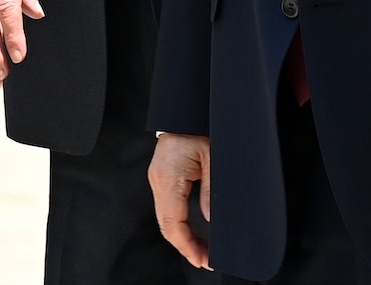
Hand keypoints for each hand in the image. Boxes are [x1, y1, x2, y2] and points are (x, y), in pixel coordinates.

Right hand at [150, 132, 211, 269]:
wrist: (185, 110)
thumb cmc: (198, 126)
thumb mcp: (212, 157)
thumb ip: (210, 189)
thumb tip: (209, 218)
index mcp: (168, 177)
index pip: (173, 222)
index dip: (187, 245)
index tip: (202, 259)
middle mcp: (158, 181)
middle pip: (166, 225)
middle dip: (185, 246)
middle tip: (205, 260)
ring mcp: (157, 180)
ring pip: (165, 219)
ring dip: (181, 237)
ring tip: (200, 251)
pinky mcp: (161, 177)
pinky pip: (166, 208)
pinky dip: (177, 224)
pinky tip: (189, 232)